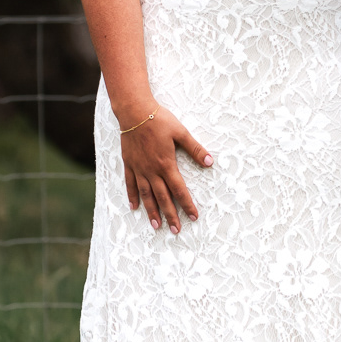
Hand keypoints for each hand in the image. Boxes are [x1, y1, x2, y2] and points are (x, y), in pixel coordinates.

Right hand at [119, 105, 211, 232]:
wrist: (134, 111)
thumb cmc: (159, 120)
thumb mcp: (181, 132)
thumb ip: (195, 149)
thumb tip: (211, 162)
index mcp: (166, 164)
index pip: (179, 189)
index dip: (187, 204)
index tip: (193, 217)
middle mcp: (152, 170)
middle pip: (162, 197)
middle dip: (170, 215)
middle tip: (176, 230)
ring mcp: (139, 168)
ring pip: (146, 195)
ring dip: (151, 211)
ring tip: (156, 225)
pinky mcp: (129, 163)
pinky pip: (130, 183)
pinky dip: (132, 196)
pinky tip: (134, 207)